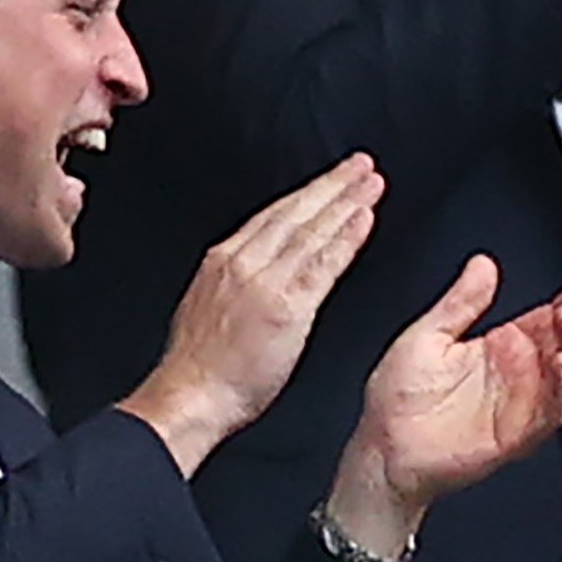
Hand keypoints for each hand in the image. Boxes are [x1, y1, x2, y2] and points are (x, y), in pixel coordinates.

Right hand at [120, 154, 385, 472]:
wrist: (190, 395)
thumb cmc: (200, 367)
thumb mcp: (208, 307)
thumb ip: (235, 284)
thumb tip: (255, 275)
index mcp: (223, 261)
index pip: (272, 217)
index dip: (305, 195)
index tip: (329, 180)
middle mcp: (244, 262)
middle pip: (294, 213)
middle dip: (330, 186)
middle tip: (361, 165)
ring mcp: (266, 281)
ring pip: (311, 231)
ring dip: (345, 202)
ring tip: (371, 183)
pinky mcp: (287, 306)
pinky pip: (323, 264)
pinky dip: (345, 239)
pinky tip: (364, 220)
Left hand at [328, 257, 561, 550]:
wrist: (384, 451)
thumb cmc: (398, 400)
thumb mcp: (427, 335)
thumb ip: (461, 301)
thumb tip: (483, 264)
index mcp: (504, 346)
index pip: (553, 313)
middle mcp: (521, 374)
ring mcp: (524, 404)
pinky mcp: (520, 434)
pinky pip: (554, 411)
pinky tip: (561, 361)